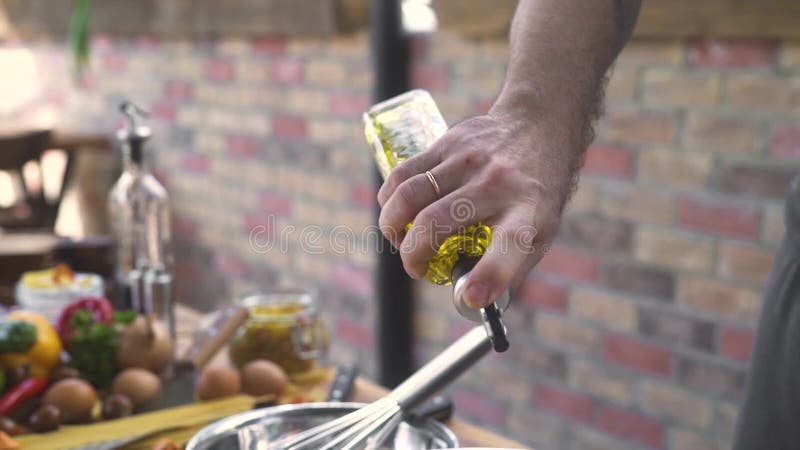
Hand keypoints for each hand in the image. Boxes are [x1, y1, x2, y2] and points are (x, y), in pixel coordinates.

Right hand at [377, 107, 581, 307]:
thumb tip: (473, 300)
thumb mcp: (543, 230)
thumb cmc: (536, 193)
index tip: (469, 297)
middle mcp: (498, 184)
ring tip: (398, 241)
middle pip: (438, 221)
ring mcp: (469, 160)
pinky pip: (402, 173)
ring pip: (410, 196)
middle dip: (414, 256)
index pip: (510, 244)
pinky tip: (394, 213)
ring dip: (392, 227)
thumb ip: (511, 266)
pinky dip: (388, 200)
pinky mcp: (448, 143)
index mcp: (529, 212)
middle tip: (416, 269)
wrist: (539, 127)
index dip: (489, 275)